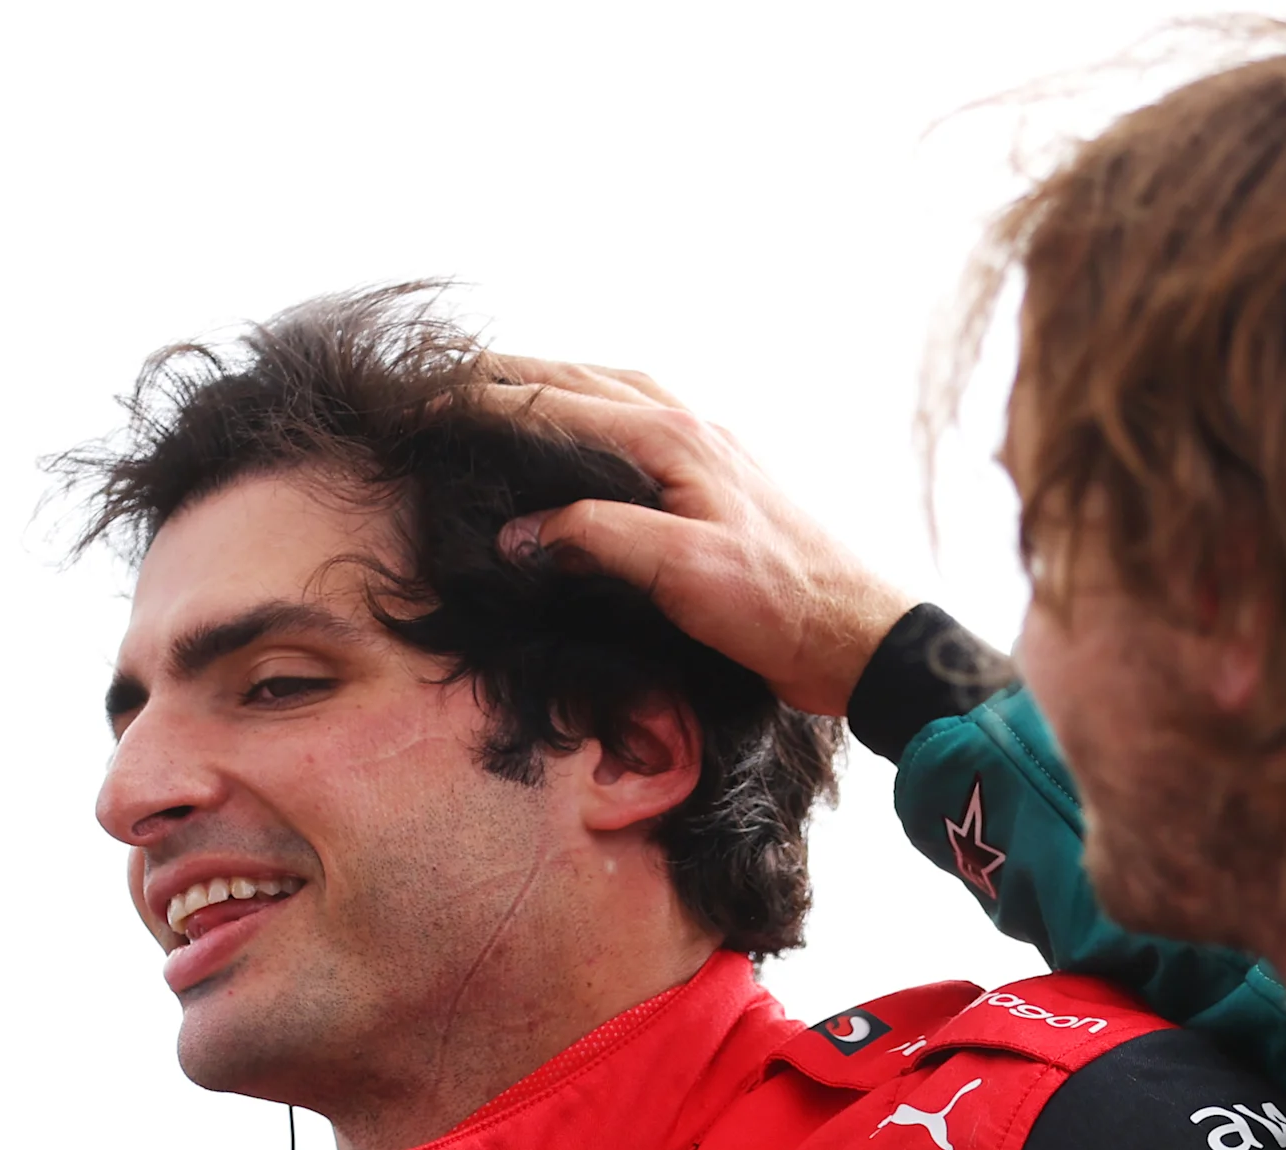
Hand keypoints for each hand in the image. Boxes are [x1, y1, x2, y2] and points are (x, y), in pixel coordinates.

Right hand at [468, 357, 915, 716]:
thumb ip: (599, 537)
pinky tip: (582, 433)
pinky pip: (641, 420)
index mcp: (674, 438)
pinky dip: (596, 412)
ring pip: (613, 391)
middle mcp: (690, 427)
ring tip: (500, 391)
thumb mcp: (683, 572)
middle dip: (510, 377)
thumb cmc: (779, 604)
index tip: (428, 406)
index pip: (557, 402)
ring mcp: (708, 448)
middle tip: (445, 382)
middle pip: (582, 380)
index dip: (486, 403)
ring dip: (554, 384)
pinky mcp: (718, 479)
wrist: (857, 636)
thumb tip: (520, 532)